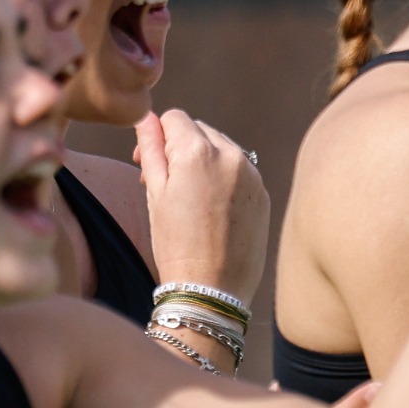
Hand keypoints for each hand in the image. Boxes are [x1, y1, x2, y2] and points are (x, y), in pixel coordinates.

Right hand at [135, 110, 269, 303]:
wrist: (213, 290)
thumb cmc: (176, 244)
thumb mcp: (155, 194)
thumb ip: (150, 149)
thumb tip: (145, 117)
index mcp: (197, 151)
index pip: (174, 118)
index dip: (156, 136)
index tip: (146, 162)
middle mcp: (230, 153)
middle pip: (200, 130)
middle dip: (180, 147)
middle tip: (165, 184)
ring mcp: (252, 173)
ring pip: (221, 148)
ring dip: (203, 161)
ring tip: (189, 199)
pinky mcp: (263, 193)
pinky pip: (240, 170)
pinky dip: (224, 179)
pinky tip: (212, 210)